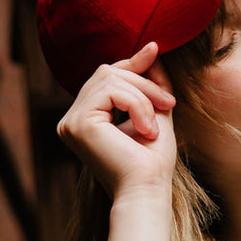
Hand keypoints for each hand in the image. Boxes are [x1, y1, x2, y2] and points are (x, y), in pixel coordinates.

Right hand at [57, 42, 176, 197]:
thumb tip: (151, 50)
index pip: (106, 79)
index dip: (131, 63)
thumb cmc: (152, 163)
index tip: (155, 49)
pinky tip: (147, 129)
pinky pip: (111, 90)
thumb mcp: (155, 115)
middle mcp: (72, 119)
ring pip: (110, 78)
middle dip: (143, 82)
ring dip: (143, 96)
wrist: (147, 191)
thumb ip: (150, 86)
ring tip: (156, 125)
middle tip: (170, 104)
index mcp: (86, 119)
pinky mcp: (77, 123)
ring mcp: (71, 121)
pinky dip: (137, 104)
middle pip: (107, 73)